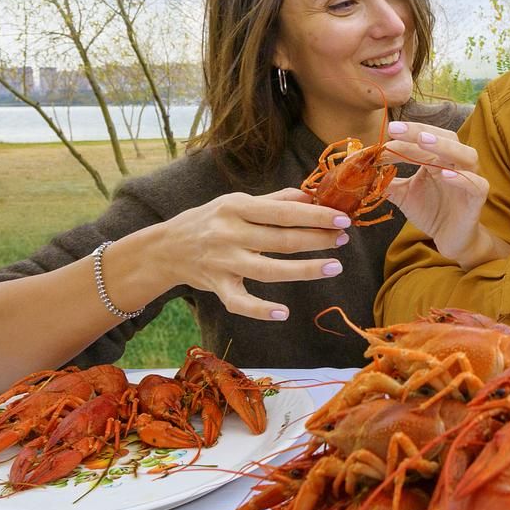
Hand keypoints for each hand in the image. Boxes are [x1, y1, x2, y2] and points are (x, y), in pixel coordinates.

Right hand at [149, 189, 351, 321]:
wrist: (166, 247)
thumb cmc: (210, 220)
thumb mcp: (236, 202)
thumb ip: (274, 201)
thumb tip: (311, 196)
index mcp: (236, 207)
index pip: (284, 212)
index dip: (316, 215)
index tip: (343, 218)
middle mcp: (229, 234)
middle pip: (281, 240)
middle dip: (318, 240)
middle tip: (343, 240)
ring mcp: (222, 262)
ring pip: (269, 270)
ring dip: (305, 270)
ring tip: (334, 267)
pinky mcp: (217, 286)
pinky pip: (240, 302)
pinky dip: (260, 309)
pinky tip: (283, 312)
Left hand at [381, 121, 501, 268]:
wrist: (450, 239)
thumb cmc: (430, 211)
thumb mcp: (403, 194)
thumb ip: (386, 180)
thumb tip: (359, 169)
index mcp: (439, 158)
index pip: (422, 140)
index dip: (401, 138)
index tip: (379, 140)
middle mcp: (456, 163)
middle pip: (444, 138)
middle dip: (419, 131)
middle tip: (394, 129)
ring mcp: (469, 178)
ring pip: (466, 155)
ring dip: (445, 146)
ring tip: (423, 140)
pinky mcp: (477, 199)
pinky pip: (476, 184)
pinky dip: (462, 178)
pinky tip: (445, 175)